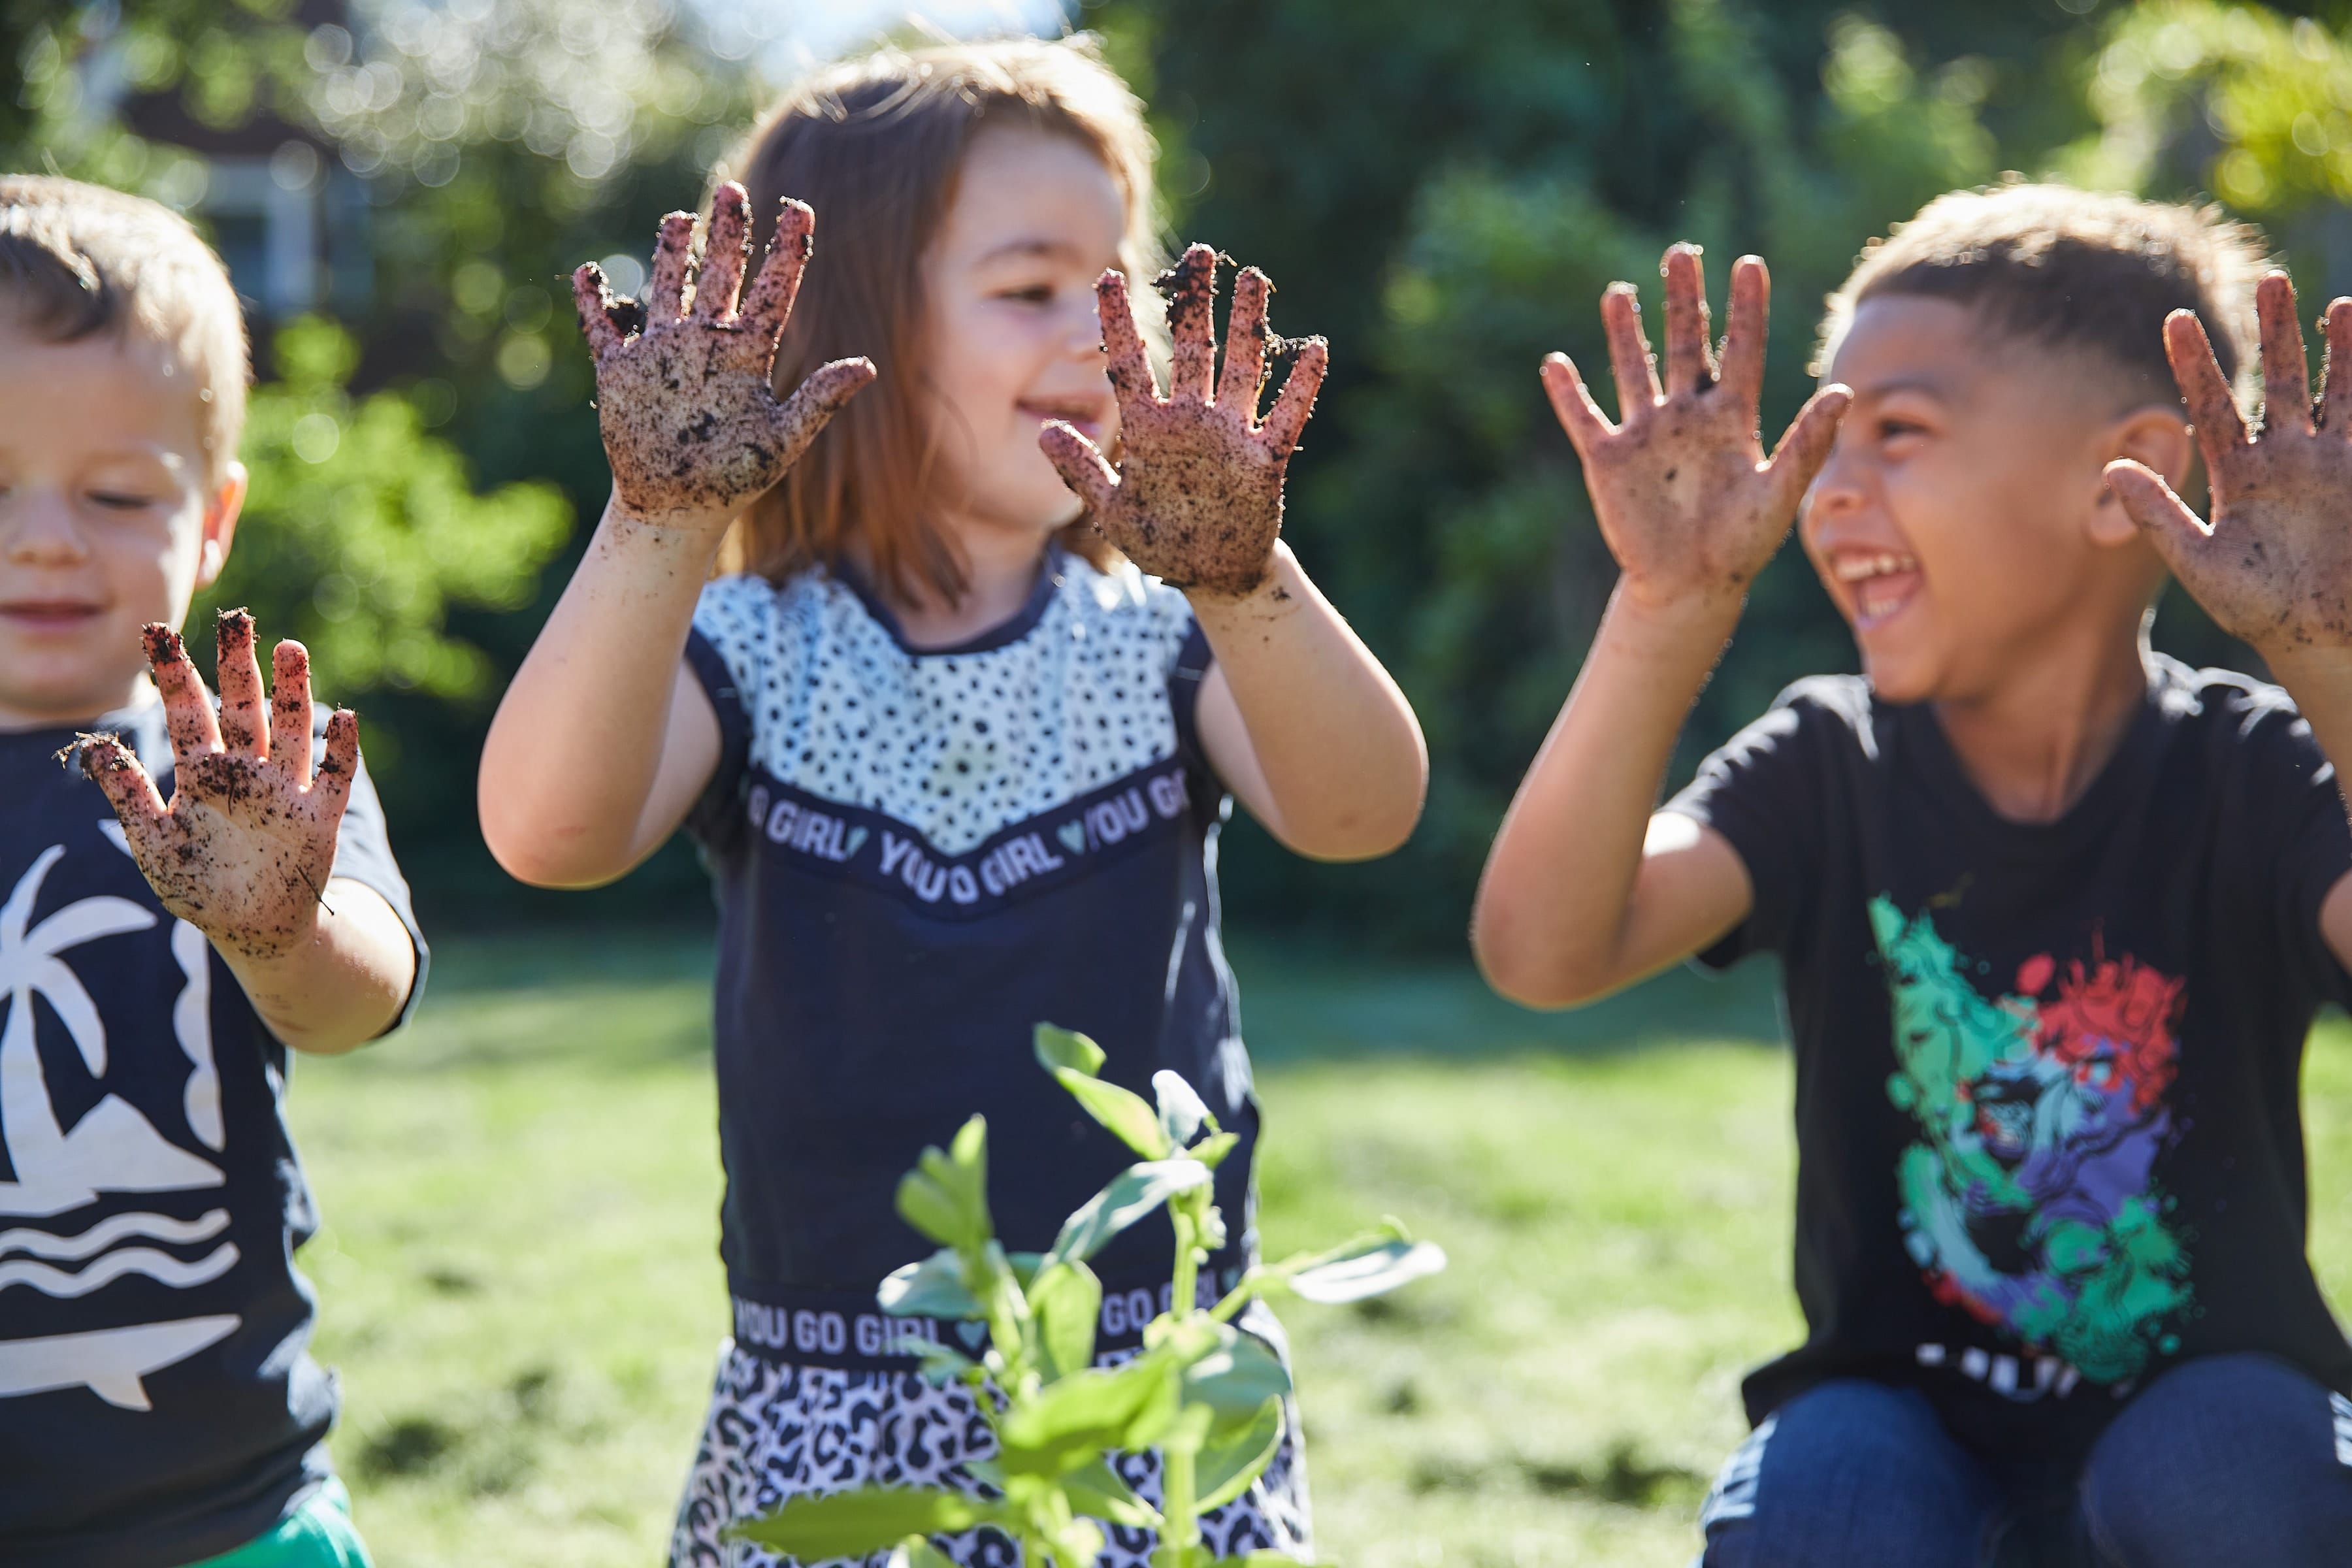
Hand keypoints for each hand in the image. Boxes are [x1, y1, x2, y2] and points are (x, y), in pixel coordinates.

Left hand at [74, 610, 356, 960]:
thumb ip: (129, 794)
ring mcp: (285, 791)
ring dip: (293, 693)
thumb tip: (92, 745)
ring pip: (292, 730)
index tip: (158, 634)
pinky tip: (344, 718)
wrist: (252, 930)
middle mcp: (246, 772)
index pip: (188, 713)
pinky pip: (335, 776)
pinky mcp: (319, 817)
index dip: (175, 676)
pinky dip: (341, 749)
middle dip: (238, 666)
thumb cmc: (200, 888)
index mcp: (203, 774)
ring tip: (290, 649)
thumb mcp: (153, 841)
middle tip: (237, 622)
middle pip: (244, 708)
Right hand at [572, 183, 875, 532]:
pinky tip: (586, 274)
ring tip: (678, 217)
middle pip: (720, 274)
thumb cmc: (735, 478)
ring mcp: (663, 353)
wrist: (679, 509)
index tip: (801, 209)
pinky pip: (603, 329)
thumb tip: (866, 366)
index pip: (774, 290)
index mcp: (748, 354)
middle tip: (734, 190)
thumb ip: (820, 401)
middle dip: (727, 233)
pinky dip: (593, 303)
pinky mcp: (621, 372)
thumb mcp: (784, 441)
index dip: (788, 250)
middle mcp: (707, 343)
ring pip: (667, 288)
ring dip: (669, 252)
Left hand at [1039, 243, 1327, 597]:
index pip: (1129, 364)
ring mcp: (1229, 436)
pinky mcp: (1263, 460)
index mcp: (1150, 429)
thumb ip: (1081, 472)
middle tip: (1200, 254)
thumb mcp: (1112, 512)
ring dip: (1248, 326)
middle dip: (1196, 303)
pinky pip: (1285, 417)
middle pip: (1194, 349)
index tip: (1104, 278)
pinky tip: (1314, 350)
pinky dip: (1300, 387)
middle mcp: (1191, 421)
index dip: (1116, 322)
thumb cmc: (1161, 543)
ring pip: (1241, 369)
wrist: (1211, 576)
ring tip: (1252, 278)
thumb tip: (1043, 431)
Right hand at [1542, 245, 1848, 617]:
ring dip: (1625, 333)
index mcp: (1732, 419)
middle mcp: (1688, 416)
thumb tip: (1844, 392)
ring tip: (1619, 291)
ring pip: (1634, 371)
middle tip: (1680, 253)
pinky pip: (1584, 419)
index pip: (1741, 349)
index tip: (1748, 264)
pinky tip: (1555, 364)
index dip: (1745, 308)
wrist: (1690, 587)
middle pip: (1686, 344)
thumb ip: (1807, 444)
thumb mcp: (1779, 495)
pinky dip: (1569, 394)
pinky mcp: (1609, 461)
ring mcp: (1646, 435)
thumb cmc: (1741, 545)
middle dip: (1683, 299)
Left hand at [2108, 272, 2351, 658]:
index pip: (2211, 406)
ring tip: (2323, 298)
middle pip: (2276, 380)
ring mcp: (2327, 462)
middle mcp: (2282, 459)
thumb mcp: (2199, 563)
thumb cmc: (2259, 608)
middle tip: (2268, 278)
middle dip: (2273, 332)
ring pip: (2327, 387)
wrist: (2321, 637)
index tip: (2175, 318)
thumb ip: (2157, 516)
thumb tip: (2108, 468)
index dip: (2195, 364)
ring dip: (2326, 344)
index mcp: (2237, 476)